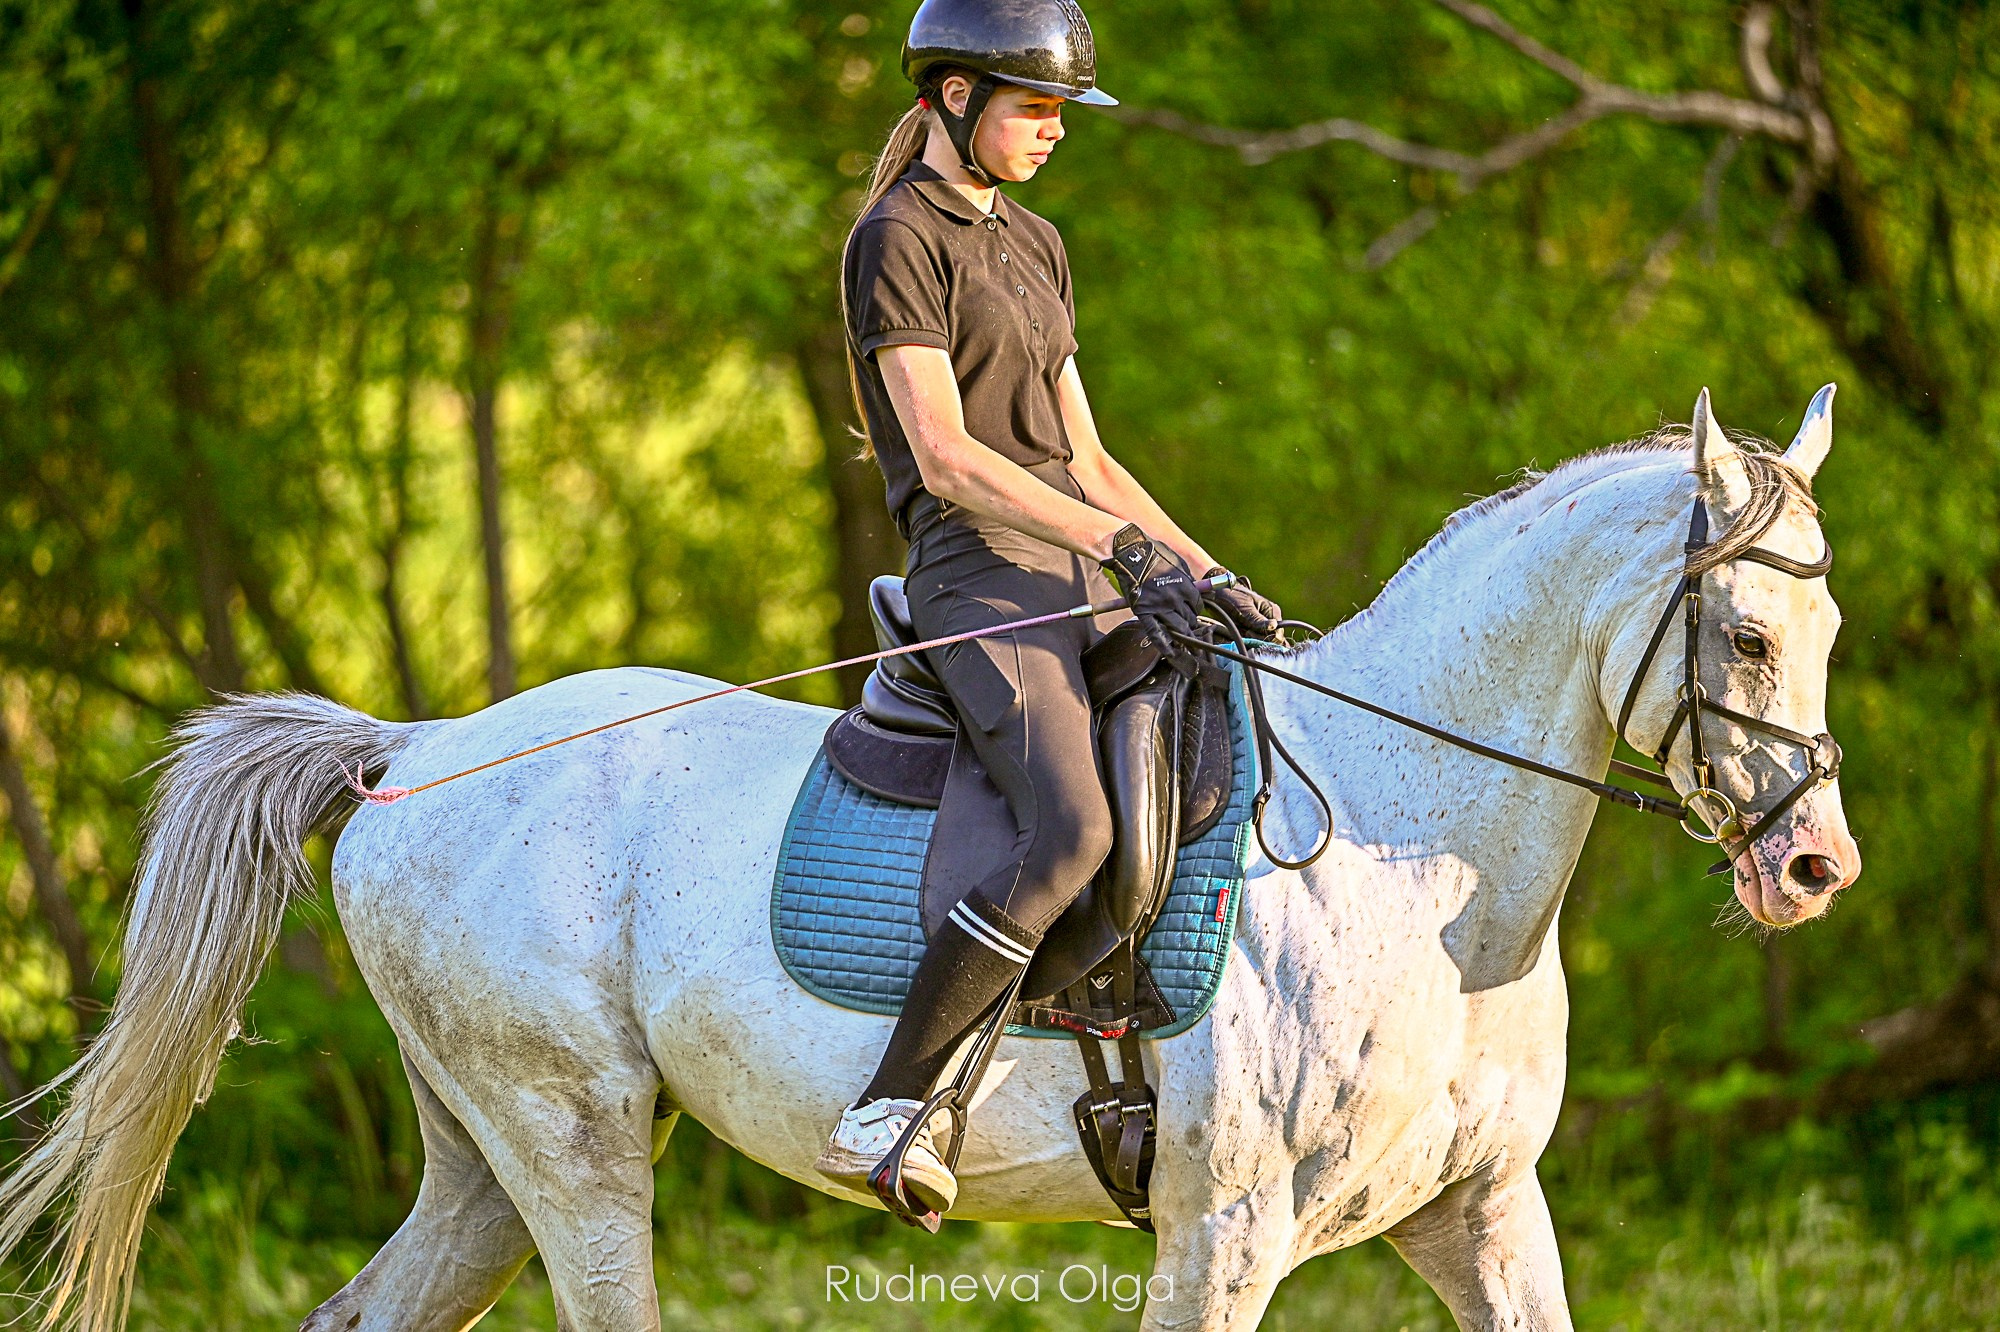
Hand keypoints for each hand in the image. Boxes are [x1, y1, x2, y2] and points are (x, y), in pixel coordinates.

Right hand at [1101, 525, 1200, 656]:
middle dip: (1191, 622)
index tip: (1193, 610)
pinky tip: (1171, 652)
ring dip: (1183, 634)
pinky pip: (1156, 633)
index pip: (1198, 605)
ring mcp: (1159, 607)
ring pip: (1178, 628)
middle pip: (1190, 618)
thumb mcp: (1177, 561)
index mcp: (1185, 586)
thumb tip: (1194, 589)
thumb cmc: (1153, 553)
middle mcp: (1174, 599)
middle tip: (1189, 624)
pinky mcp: (1144, 612)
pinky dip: (1165, 645)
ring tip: (1185, 638)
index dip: (1196, 609)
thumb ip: (1187, 578)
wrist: (1130, 552)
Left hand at [1201, 567, 1283, 636]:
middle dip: (1255, 637)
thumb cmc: (1231, 596)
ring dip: (1248, 637)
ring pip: (1259, 641)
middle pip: (1269, 639)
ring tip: (1239, 627)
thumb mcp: (1244, 608)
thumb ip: (1258, 620)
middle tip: (1243, 630)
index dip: (1266, 637)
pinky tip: (1238, 630)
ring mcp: (1260, 625)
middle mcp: (1269, 619)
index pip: (1278, 634)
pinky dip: (1243, 638)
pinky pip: (1250, 640)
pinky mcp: (1250, 629)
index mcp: (1272, 612)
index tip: (1249, 632)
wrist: (1215, 593)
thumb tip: (1273, 626)